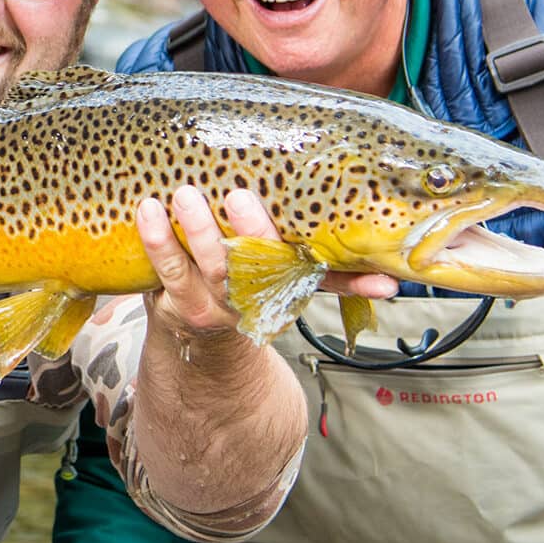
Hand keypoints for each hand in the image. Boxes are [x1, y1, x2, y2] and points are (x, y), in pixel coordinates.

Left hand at [137, 186, 396, 338]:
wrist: (202, 348)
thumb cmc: (252, 289)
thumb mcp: (292, 287)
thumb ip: (336, 278)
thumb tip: (395, 281)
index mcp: (287, 288)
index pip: (313, 276)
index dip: (343, 276)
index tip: (353, 258)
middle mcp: (252, 298)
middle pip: (255, 267)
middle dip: (249, 233)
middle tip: (239, 196)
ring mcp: (213, 303)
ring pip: (208, 267)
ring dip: (197, 231)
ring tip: (185, 194)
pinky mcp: (175, 302)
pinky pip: (164, 270)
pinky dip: (156, 240)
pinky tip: (147, 210)